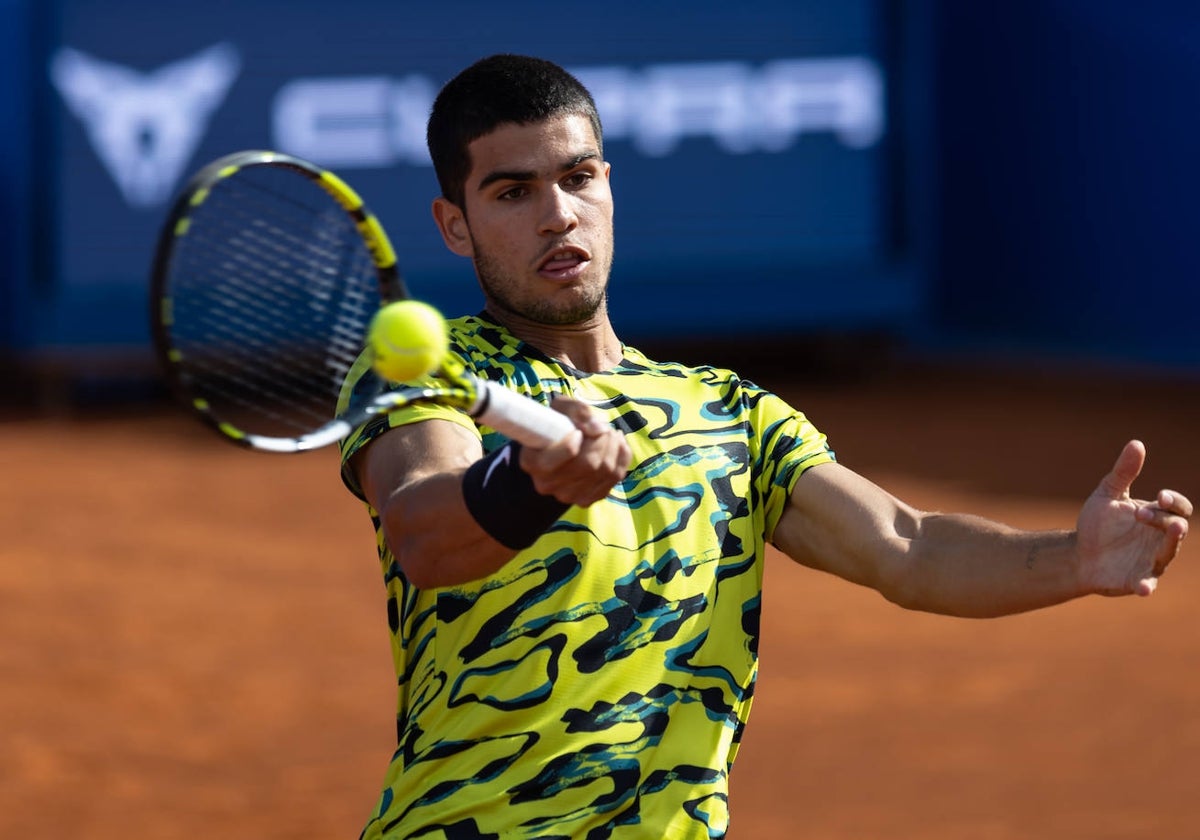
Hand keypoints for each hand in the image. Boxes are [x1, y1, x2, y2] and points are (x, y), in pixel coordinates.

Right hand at [519, 395, 630, 505]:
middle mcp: (548, 484)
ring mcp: (568, 495)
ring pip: (606, 470)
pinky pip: (616, 476)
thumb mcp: (559, 409)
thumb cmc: (556, 426)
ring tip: (609, 433)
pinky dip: (622, 456)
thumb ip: (576, 411)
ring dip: (613, 445)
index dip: (575, 442)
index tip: (578, 432)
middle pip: (589, 463)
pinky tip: (615, 444)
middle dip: (602, 440)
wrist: (557, 450)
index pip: (564, 456)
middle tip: (603, 427)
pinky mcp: (588, 499)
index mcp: (533, 462)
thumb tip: (598, 429)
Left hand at [1076, 440, 1190, 595]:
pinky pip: (1147, 584)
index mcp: (1158, 517)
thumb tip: (1137, 443)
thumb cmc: (1098, 524)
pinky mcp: (1137, 580)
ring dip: (1169, 545)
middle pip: (1176, 529)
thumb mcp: (1108, 495)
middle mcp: (1161, 540)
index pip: (1178, 507)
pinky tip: (1143, 588)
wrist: (1077, 553)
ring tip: (1172, 532)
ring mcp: (1151, 561)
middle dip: (1165, 520)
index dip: (1173, 501)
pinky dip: (1146, 586)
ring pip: (1167, 554)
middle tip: (1142, 514)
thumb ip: (1123, 473)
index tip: (1159, 496)